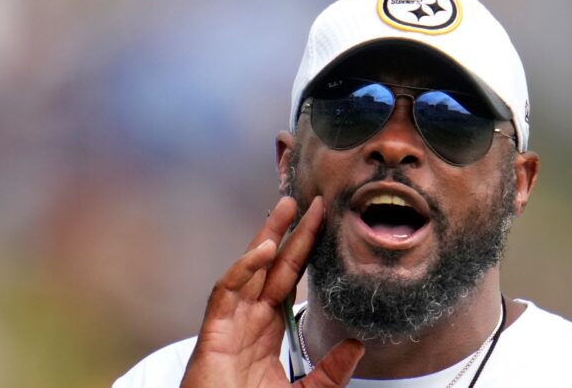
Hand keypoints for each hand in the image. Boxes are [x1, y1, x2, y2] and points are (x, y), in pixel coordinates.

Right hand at [180, 196, 363, 387]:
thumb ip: (330, 371)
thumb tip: (358, 343)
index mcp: (268, 328)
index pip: (290, 279)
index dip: (305, 250)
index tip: (323, 223)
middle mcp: (249, 319)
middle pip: (272, 266)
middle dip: (288, 232)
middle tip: (306, 200)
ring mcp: (230, 323)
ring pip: (249, 269)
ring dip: (267, 237)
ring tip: (285, 208)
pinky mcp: (214, 334)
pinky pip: (226, 292)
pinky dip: (243, 269)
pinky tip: (264, 250)